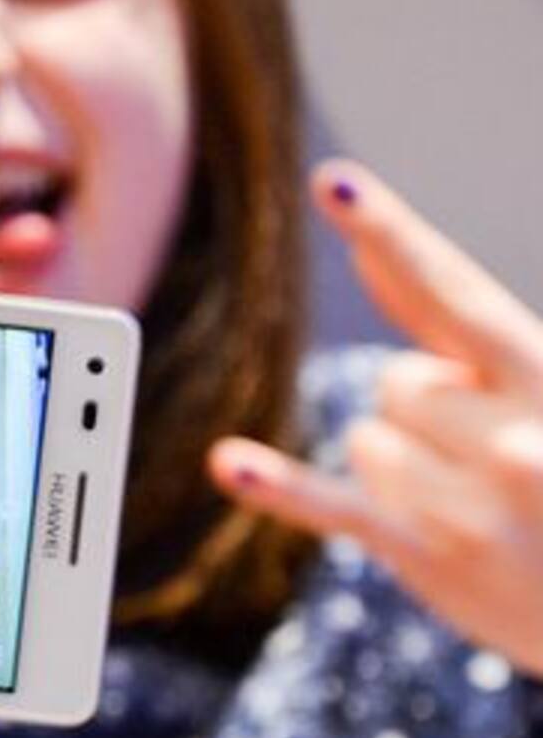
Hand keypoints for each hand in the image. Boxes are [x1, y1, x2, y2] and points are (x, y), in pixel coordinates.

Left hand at [209, 160, 542, 675]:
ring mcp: (466, 498)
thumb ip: (460, 328)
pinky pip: (337, 506)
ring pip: (367, 441)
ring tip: (482, 509)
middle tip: (495, 463)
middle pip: (396, 381)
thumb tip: (375, 251)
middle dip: (429, 413)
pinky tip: (229, 464)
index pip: (451, 291)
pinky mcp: (428, 553)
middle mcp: (508, 431)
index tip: (333, 184)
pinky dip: (280, 487)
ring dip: (406, 469)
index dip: (389, 235)